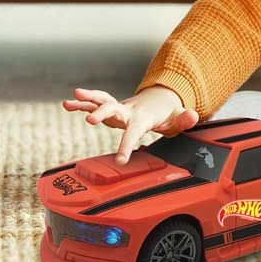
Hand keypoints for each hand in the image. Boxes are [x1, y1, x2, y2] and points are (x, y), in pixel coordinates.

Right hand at [62, 85, 199, 163]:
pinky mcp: (112, 107)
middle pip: (114, 110)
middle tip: (90, 121)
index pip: (134, 132)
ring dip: (87, 101)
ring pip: (102, 101)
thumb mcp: (179, 118)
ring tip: (70, 101)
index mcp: (143, 117)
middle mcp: (129, 110)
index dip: (127, 145)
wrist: (159, 100)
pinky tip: (67, 104)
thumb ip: (185, 119)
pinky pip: (96, 103)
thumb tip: (193, 115)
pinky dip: (82, 102)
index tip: (120, 161)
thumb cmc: (168, 114)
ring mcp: (119, 107)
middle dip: (103, 113)